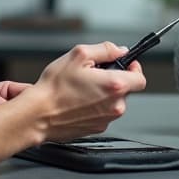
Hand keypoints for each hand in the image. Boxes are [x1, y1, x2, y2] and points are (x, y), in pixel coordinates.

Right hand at [29, 41, 146, 141]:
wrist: (38, 115)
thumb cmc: (54, 88)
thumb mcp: (79, 55)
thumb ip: (105, 49)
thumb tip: (120, 50)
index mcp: (115, 85)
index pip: (141, 78)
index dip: (134, 68)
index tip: (126, 64)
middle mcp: (115, 105)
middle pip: (127, 89)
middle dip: (114, 79)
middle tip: (95, 75)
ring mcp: (106, 119)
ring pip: (114, 102)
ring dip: (104, 94)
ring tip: (82, 89)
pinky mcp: (97, 129)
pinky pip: (103, 113)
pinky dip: (95, 106)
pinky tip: (78, 101)